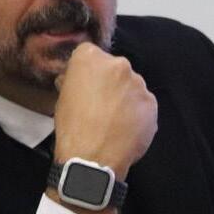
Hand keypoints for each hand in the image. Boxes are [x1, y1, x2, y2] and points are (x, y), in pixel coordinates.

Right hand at [53, 43, 157, 180]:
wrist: (93, 158)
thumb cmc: (71, 127)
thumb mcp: (61, 99)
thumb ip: (72, 82)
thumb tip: (75, 81)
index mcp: (91, 58)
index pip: (89, 54)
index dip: (86, 72)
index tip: (84, 87)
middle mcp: (118, 64)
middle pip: (114, 68)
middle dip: (109, 82)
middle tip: (100, 105)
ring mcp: (139, 84)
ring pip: (131, 86)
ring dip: (124, 98)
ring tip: (114, 121)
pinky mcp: (152, 104)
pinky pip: (142, 105)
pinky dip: (136, 114)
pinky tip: (126, 130)